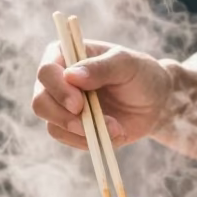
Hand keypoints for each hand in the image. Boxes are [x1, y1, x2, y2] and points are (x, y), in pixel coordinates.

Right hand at [32, 39, 175, 150]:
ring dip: (83, 132)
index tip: (79, 103)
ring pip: (53, 125)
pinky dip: (90, 141)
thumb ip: (101, 68)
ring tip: (115, 128)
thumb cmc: (141, 74)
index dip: (58, 89)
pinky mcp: (72, 128)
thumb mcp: (126, 64)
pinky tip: (114, 134)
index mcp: (65, 55)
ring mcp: (63, 106)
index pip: (46, 72)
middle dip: (63, 116)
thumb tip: (71, 76)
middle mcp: (58, 81)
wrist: (156, 102)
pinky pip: (69, 140)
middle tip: (89, 123)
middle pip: (40, 102)